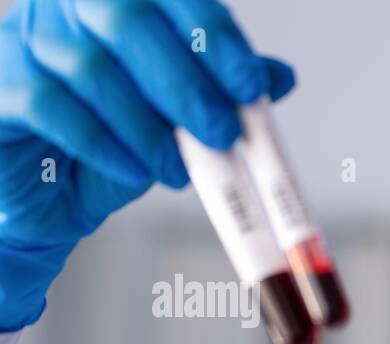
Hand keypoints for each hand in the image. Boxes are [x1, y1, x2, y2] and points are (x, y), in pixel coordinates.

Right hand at [0, 0, 294, 330]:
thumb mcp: (181, 121)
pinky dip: (104, 143)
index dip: (214, 36)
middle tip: (221, 132)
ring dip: (147, 126)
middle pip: (126, 18)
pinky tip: (135, 170)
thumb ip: (223, 93)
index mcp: (116, 0)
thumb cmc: (118, 145)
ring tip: (178, 169)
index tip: (250, 87)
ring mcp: (24, 39)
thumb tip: (280, 76)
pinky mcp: (1, 85)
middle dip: (185, 82)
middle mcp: (64, 6)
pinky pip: (52, 106)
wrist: (53, 196)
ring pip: (91, 68)